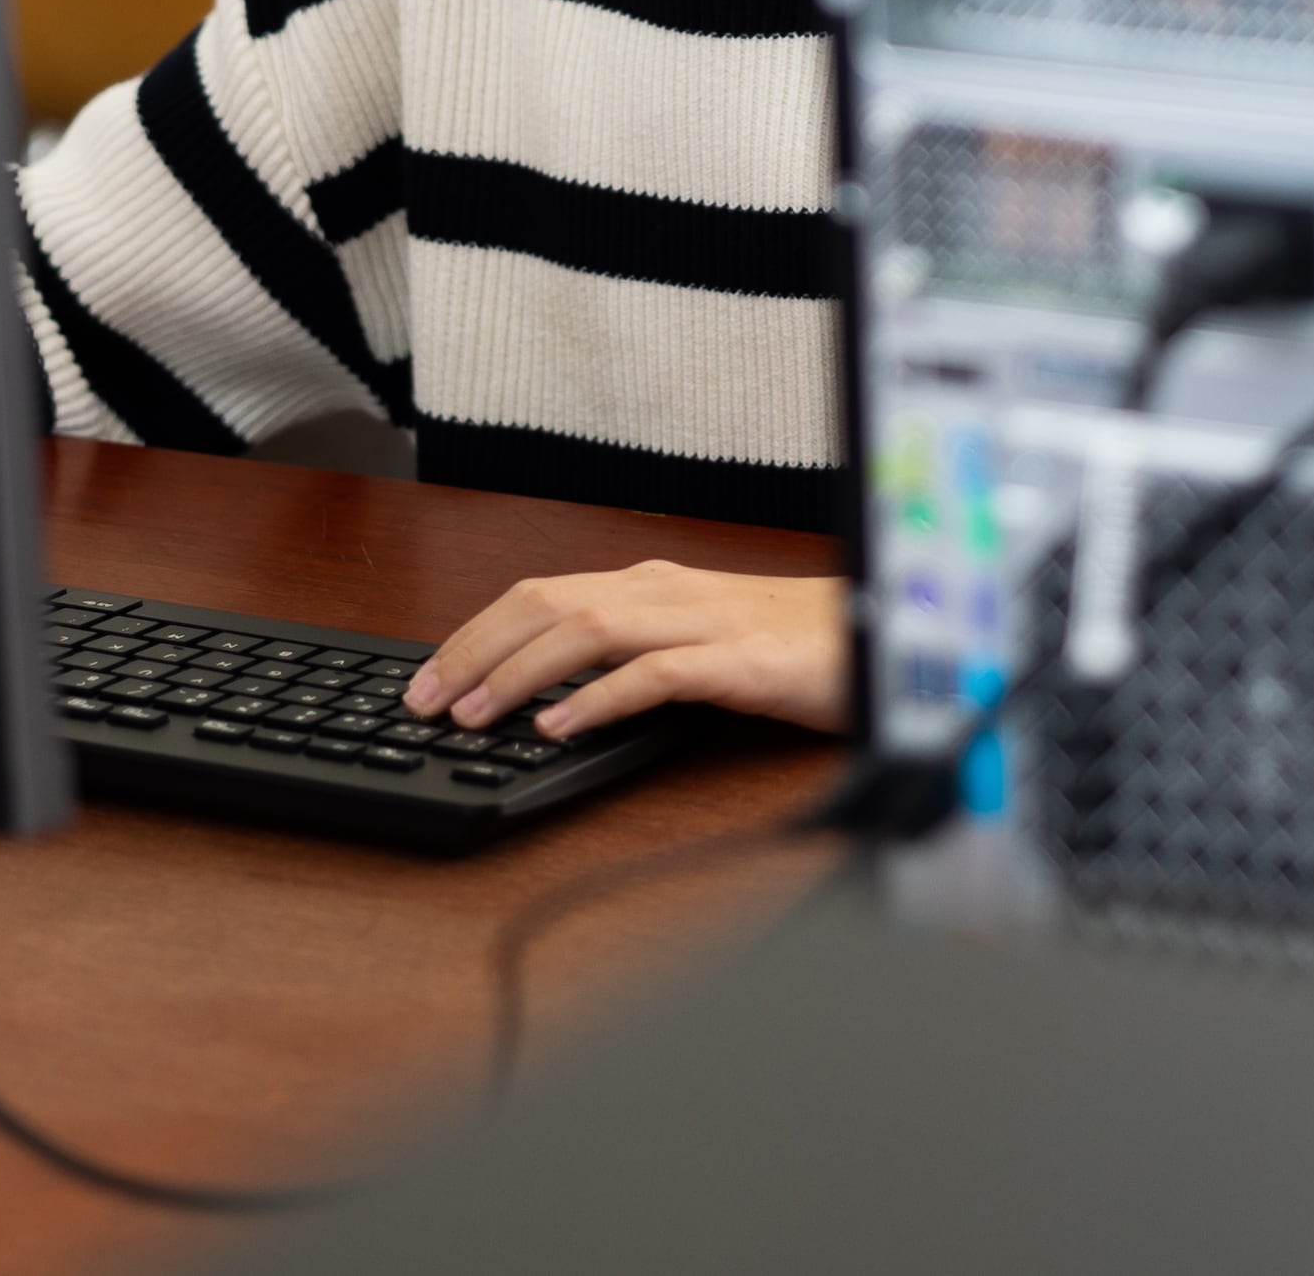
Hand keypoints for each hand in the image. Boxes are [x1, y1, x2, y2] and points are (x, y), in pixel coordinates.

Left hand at [402, 560, 847, 740]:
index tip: (427, 678)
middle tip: (423, 700)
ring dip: (519, 674)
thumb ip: (632, 655)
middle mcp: (667, 591)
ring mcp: (704, 622)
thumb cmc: (796, 646)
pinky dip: (598, 699)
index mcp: (652, 585)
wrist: (890, 637)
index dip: (474, 634)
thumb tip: (551, 693)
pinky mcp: (740, 661)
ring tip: (473, 713)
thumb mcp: (698, 642)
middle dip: (474, 651)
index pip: (540, 595)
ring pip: (587, 631)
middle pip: (546, 604)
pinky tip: (560, 727)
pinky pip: (655, 675)